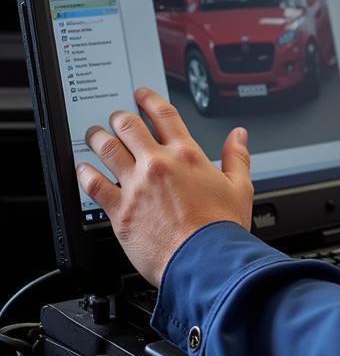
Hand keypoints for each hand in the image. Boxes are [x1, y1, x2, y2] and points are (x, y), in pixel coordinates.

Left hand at [76, 87, 252, 285]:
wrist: (204, 260)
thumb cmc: (221, 228)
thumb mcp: (240, 186)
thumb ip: (237, 156)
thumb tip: (239, 135)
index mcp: (187, 155)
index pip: (164, 115)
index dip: (149, 99)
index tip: (141, 94)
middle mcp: (158, 165)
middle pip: (129, 127)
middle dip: (120, 116)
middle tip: (116, 115)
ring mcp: (136, 186)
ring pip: (108, 150)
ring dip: (98, 138)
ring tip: (94, 135)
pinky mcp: (120, 211)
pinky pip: (94, 186)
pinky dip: (85, 174)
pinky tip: (83, 169)